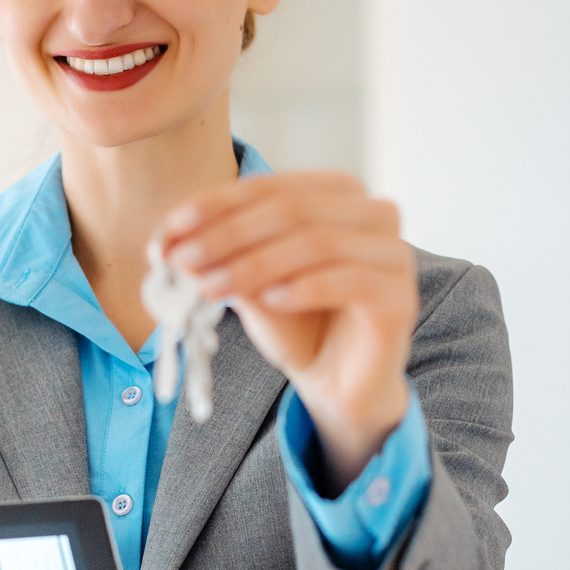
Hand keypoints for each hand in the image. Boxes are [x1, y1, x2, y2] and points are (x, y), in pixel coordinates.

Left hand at [161, 172, 417, 489]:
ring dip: (256, 264)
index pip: (270, 186)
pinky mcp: (400, 295)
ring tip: (210, 287)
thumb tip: (173, 243)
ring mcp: (394, 252)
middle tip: (183, 261)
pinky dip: (303, 288)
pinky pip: (350, 280)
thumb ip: (223, 255)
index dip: (215, 205)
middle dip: (229, 234)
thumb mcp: (249, 281)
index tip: (169, 231)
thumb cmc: (295, 323)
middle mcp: (373, 212)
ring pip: (318, 242)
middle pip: (293, 209)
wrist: (337, 383)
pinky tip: (269, 302)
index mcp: (338, 193)